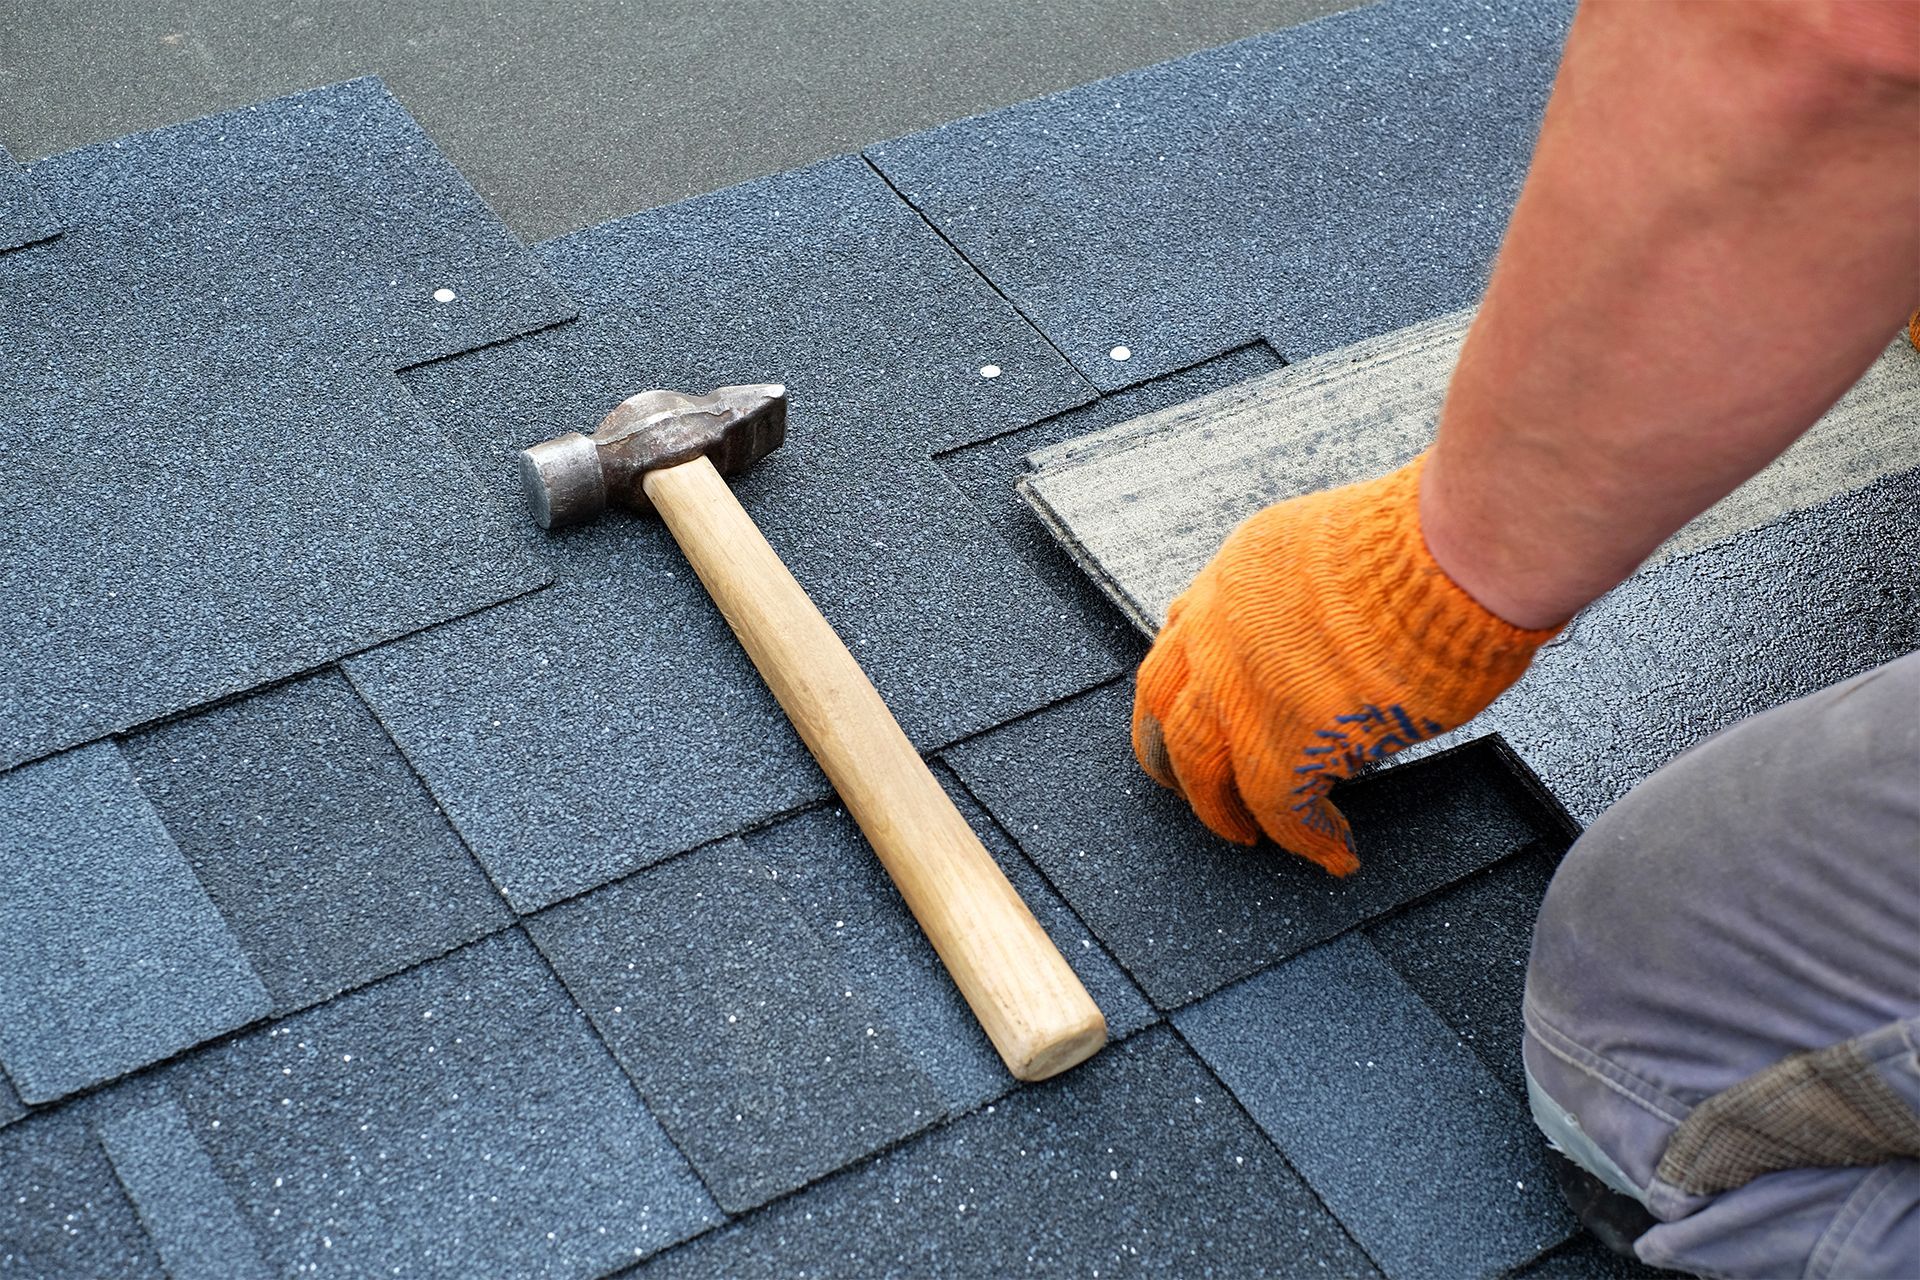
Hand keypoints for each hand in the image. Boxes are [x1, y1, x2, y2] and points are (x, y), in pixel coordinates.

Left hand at [1131, 454, 1558, 873]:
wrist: (1452, 554)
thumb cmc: (1429, 541)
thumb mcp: (1339, 542)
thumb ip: (1313, 591)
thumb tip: (1340, 630)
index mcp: (1235, 575)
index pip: (1182, 636)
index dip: (1187, 681)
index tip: (1193, 707)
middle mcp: (1218, 629)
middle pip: (1163, 706)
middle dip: (1170, 754)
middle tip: (1185, 788)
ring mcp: (1242, 689)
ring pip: (1200, 768)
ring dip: (1220, 811)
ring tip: (1246, 837)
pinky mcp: (1286, 742)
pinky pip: (1280, 810)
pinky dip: (1307, 839)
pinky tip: (1333, 853)